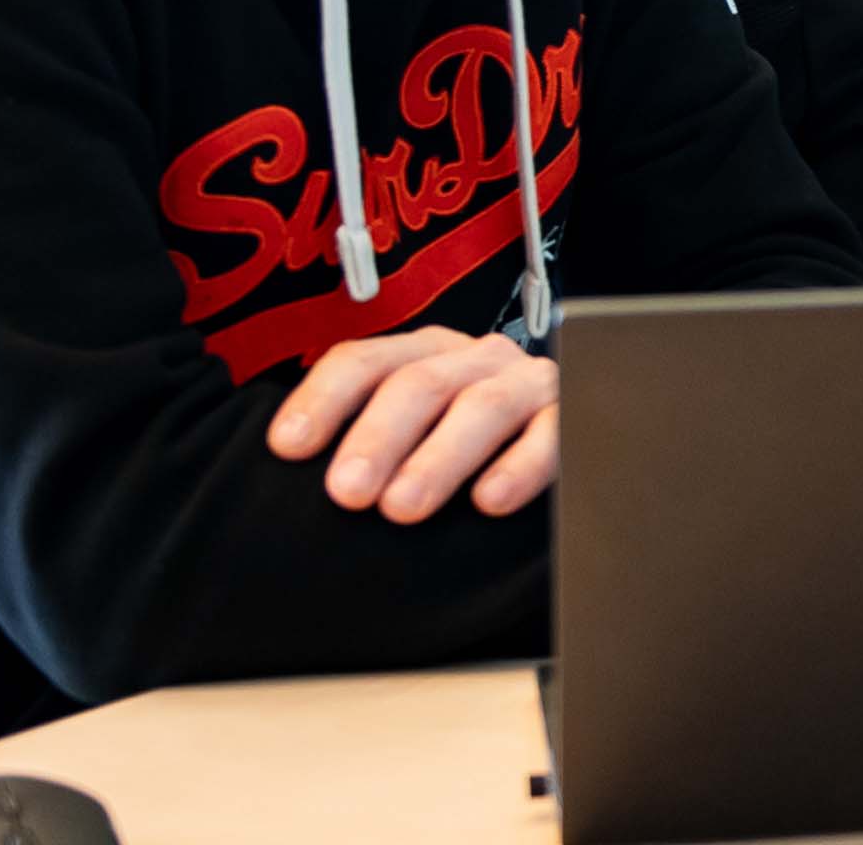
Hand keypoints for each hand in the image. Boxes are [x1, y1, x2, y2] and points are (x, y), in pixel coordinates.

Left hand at [266, 329, 557, 522]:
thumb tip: (288, 469)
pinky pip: (553, 434)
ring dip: (439, 457)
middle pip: (419, 383)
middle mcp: (474, 361)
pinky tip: (490, 500)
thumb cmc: (466, 453)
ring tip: (402, 507)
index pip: (363, 362)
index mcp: (424, 356)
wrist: (559, 446)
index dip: (323, 399)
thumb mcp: (413, 436)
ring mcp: (527, 385)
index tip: (287, 446)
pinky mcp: (575, 418)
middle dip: (378, 436)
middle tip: (346, 492)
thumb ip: (364, 446)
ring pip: (482, 405)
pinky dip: (521, 465)